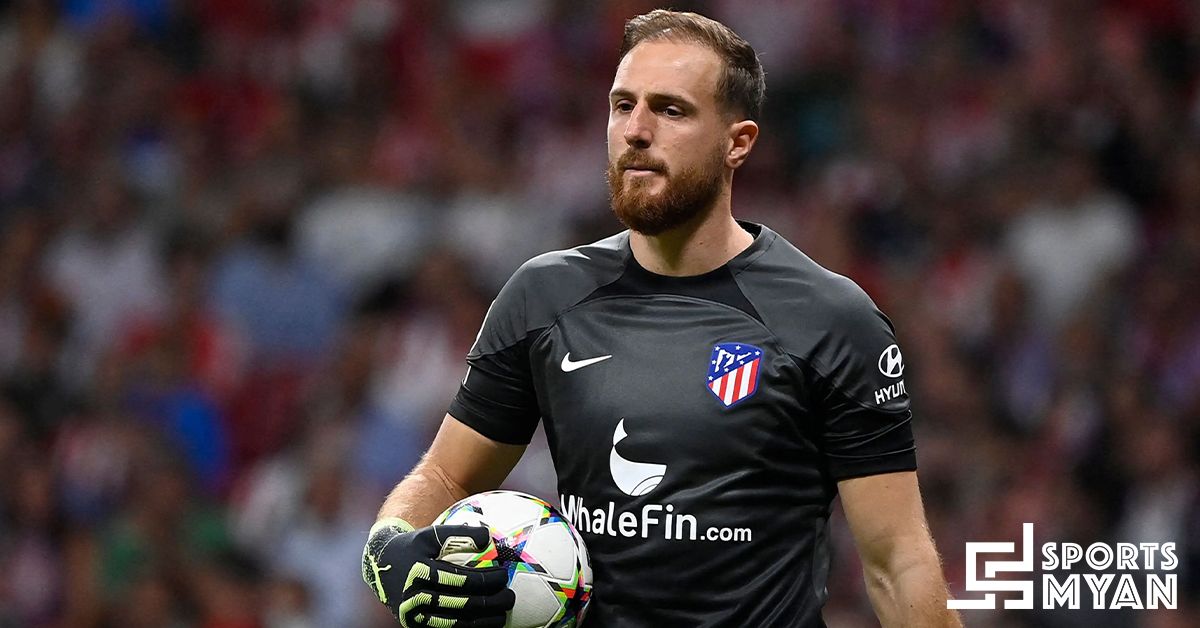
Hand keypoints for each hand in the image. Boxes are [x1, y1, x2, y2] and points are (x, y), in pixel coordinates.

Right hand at [362, 517, 514, 626]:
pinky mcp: (415, 626)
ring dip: (483, 622)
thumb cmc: (411, 546)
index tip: (504, 575)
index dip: (486, 579)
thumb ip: (458, 534)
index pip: (462, 580)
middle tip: (510, 597)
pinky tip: (485, 625)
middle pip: (461, 604)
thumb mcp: (430, 534)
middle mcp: (416, 596)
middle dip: (490, 602)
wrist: (379, 566)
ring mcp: (415, 615)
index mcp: (421, 572)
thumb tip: (489, 537)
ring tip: (503, 615)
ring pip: (455, 623)